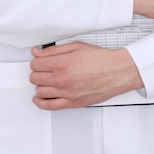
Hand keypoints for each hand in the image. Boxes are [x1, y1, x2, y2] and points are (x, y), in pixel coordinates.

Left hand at [29, 43, 143, 109]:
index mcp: (63, 63)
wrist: (118, 71)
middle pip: (35, 78)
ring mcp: (67, 92)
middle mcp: (63, 79)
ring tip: (46, 81)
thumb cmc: (101, 59)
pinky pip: (49, 106)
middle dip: (38, 73)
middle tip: (44, 70)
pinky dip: (40, 102)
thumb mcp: (77, 47)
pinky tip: (39, 98)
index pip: (36, 64)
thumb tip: (37, 52)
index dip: (36, 62)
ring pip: (39, 92)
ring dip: (40, 86)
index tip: (40, 62)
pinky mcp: (73, 103)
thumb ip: (54, 50)